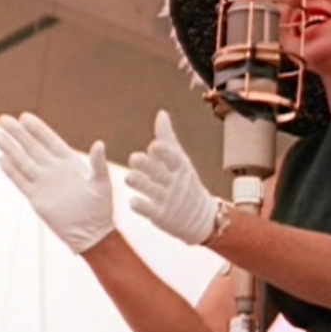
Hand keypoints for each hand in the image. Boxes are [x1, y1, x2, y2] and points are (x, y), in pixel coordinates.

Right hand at [0, 113, 114, 253]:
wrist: (91, 233)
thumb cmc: (101, 208)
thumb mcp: (102, 183)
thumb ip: (98, 163)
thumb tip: (99, 144)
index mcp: (70, 163)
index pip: (50, 141)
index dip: (38, 129)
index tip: (25, 116)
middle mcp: (54, 170)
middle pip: (32, 148)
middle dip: (18, 134)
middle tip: (3, 119)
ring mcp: (44, 183)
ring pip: (23, 162)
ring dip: (10, 149)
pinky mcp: (37, 199)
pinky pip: (21, 181)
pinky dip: (11, 171)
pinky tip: (1, 159)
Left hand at [125, 111, 217, 245]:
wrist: (200, 217)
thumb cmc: (185, 182)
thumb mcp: (180, 160)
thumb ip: (167, 138)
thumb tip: (161, 114)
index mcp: (180, 167)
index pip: (173, 157)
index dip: (163, 152)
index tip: (153, 146)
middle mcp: (175, 182)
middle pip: (158, 172)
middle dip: (145, 165)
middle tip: (134, 159)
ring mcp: (168, 199)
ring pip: (149, 189)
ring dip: (137, 181)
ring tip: (129, 177)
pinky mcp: (160, 216)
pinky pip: (146, 209)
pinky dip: (138, 204)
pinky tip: (133, 200)